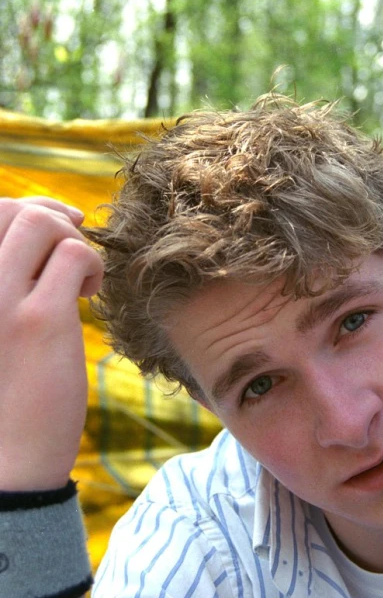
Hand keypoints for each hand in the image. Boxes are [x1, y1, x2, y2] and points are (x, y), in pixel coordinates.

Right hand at [0, 197, 102, 490]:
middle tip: (72, 251)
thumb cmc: (6, 383)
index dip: (27, 207)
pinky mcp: (37, 322)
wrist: (8, 457)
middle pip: (8, 209)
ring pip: (38, 222)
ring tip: (78, 279)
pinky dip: (91, 266)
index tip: (59, 224)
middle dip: (51, 217)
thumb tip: (51, 215)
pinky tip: (88, 297)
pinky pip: (74, 255)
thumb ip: (7, 272)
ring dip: (71, 240)